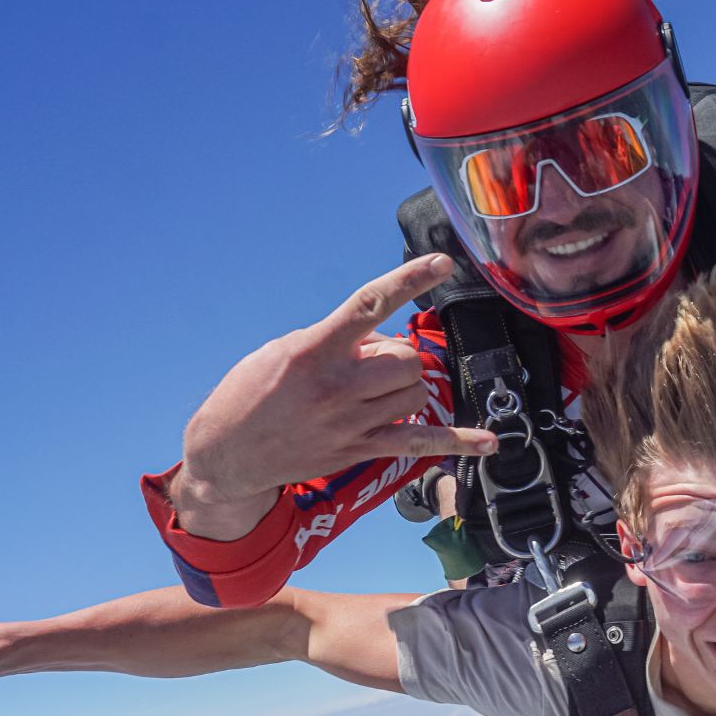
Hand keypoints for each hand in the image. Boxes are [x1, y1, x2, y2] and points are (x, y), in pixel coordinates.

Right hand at [177, 255, 498, 515]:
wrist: (226, 453)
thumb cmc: (252, 392)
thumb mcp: (284, 350)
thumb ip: (337, 339)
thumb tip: (384, 339)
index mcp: (315, 350)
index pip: (370, 305)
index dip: (408, 279)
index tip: (441, 262)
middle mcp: (337, 386)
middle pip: (408, 358)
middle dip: (399, 355)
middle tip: (368, 365)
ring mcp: (351, 422)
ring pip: (417, 391)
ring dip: (406, 386)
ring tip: (371, 392)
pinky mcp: (360, 450)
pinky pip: (421, 443)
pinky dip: (459, 442)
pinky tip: (488, 441)